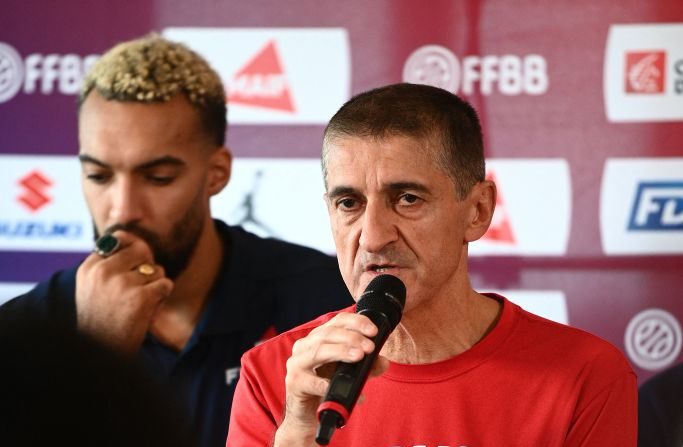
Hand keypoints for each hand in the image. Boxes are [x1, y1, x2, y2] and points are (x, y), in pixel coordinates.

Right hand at [76, 231, 172, 353]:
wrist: (103, 349)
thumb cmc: (103, 319)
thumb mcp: (94, 288)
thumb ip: (110, 264)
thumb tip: (138, 241)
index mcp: (89, 268)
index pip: (119, 238)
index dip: (134, 250)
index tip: (133, 265)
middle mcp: (103, 272)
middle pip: (142, 250)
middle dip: (147, 266)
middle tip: (139, 287)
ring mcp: (121, 283)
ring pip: (156, 269)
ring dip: (155, 286)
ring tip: (138, 303)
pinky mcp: (140, 297)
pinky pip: (165, 284)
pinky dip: (162, 296)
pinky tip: (148, 309)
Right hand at [273, 312, 388, 445]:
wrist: (307, 414)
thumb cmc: (326, 387)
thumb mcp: (350, 374)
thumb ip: (367, 366)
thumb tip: (383, 362)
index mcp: (318, 338)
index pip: (338, 321)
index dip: (356, 322)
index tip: (373, 330)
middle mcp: (305, 346)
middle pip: (328, 333)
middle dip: (352, 338)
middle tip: (370, 347)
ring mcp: (297, 363)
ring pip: (318, 350)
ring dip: (341, 351)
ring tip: (359, 356)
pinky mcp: (294, 382)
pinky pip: (309, 381)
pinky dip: (323, 383)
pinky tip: (333, 385)